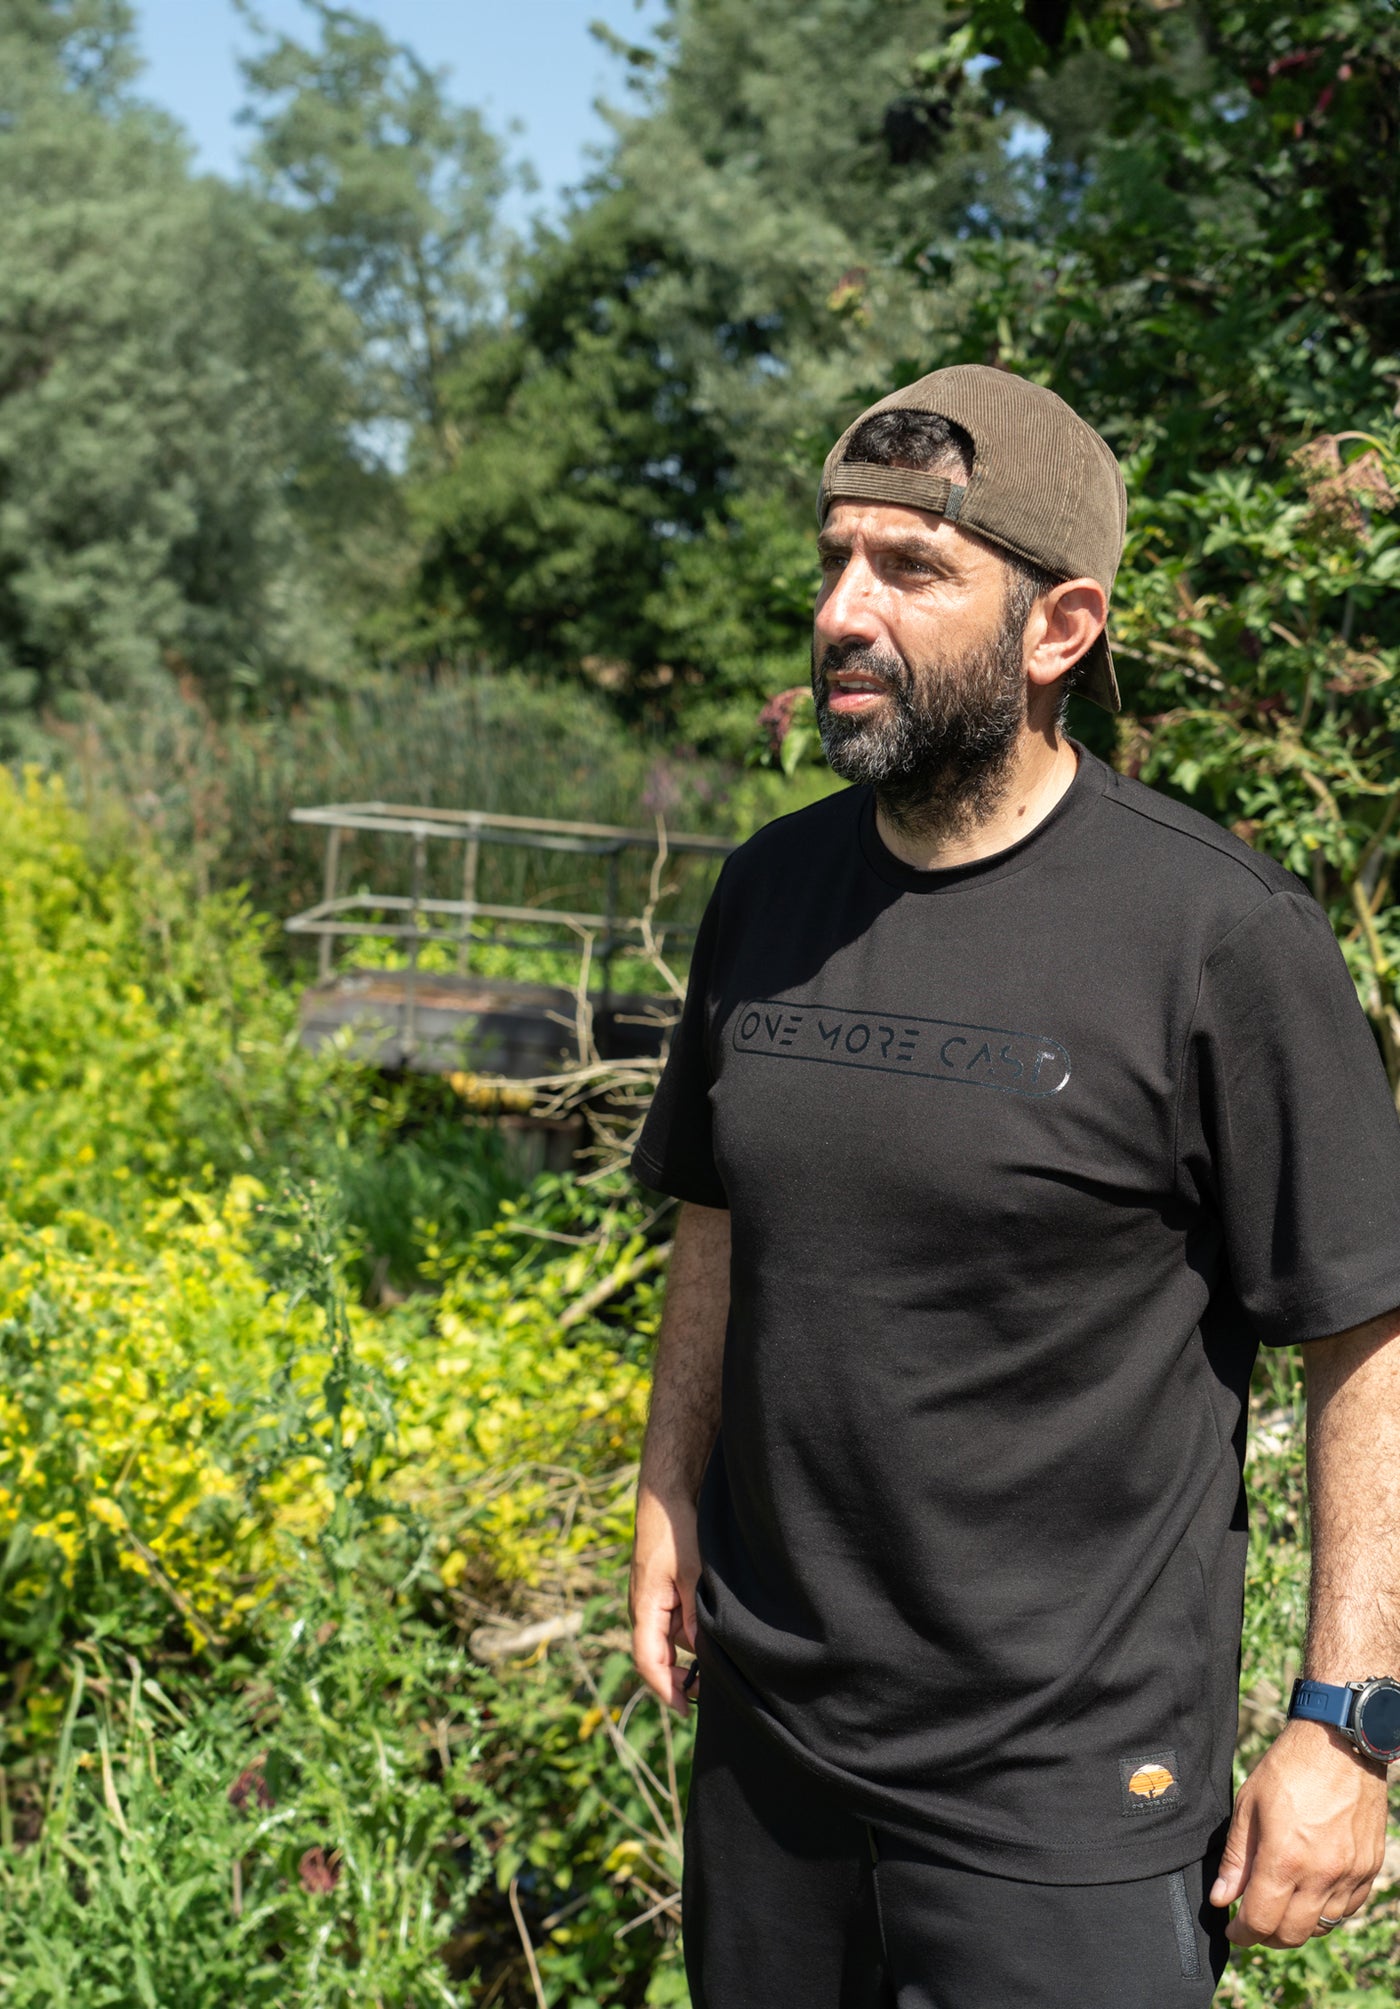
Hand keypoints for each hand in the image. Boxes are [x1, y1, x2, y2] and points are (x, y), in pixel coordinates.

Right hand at [630, 1486, 700, 1713]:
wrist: (667, 1496)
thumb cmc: (676, 1531)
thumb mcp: (691, 1575)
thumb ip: (694, 1616)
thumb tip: (700, 1653)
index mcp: (644, 1609)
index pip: (648, 1662)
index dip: (666, 1690)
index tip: (687, 1711)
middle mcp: (645, 1610)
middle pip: (660, 1656)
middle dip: (682, 1677)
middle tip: (712, 1692)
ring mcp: (654, 1601)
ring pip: (672, 1640)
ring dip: (692, 1651)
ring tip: (722, 1660)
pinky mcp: (664, 1592)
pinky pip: (676, 1622)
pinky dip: (692, 1632)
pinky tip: (714, 1631)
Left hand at [1210, 1719, 1388, 1946]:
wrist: (1340, 1745)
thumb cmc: (1288, 1768)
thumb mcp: (1249, 1805)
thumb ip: (1236, 1858)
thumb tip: (1222, 1898)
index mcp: (1285, 1859)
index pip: (1261, 1920)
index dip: (1243, 1933)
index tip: (1233, 1930)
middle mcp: (1321, 1874)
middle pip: (1293, 1934)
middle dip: (1268, 1936)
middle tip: (1253, 1922)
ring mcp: (1350, 1874)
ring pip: (1322, 1926)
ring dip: (1298, 1926)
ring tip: (1280, 1907)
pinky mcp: (1369, 1868)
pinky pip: (1347, 1908)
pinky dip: (1326, 1911)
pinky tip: (1310, 1894)